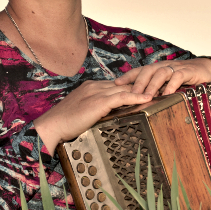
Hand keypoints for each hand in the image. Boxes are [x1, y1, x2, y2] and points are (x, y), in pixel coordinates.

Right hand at [34, 81, 154, 153]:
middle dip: (142, 85)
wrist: (51, 126)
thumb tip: (109, 115)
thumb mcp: (83, 112)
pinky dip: (136, 97)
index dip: (133, 87)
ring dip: (143, 90)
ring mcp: (97, 92)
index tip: (146, 89)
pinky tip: (147, 99)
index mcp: (91, 87)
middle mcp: (95, 86)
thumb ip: (96, 110)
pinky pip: (122, 97)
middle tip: (159, 87)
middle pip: (124, 84)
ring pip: (125, 88)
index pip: (117, 85)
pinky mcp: (98, 102)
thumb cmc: (64, 123)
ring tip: (159, 91)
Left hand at [114, 58, 210, 96]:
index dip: (127, 76)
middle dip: (138, 83)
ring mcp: (176, 68)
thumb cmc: (185, 79)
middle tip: (131, 95)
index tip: (115, 83)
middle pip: (147, 71)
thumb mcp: (168, 84)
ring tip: (147, 96)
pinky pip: (178, 76)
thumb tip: (139, 101)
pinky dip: (172, 84)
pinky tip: (167, 93)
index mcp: (157, 69)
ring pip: (160, 73)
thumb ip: (156, 90)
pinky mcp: (188, 71)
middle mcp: (164, 67)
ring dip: (153, 85)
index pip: (139, 71)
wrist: (206, 70)